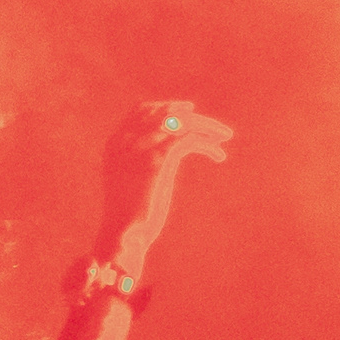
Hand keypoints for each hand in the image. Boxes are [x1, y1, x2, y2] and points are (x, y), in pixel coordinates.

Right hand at [95, 100, 235, 279]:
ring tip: (225, 137)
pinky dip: (208, 145)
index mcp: (115, 143)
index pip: (141, 111)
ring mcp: (142, 148)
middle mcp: (126, 140)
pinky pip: (190, 140)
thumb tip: (157, 158)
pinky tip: (219, 156)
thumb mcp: (127, 182)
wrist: (121, 233)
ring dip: (207, 127)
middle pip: (165, 113)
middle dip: (193, 117)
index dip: (167, 107)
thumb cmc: (126, 215)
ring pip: (181, 124)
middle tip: (216, 128)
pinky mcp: (158, 160)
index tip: (189, 110)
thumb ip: (136, 163)